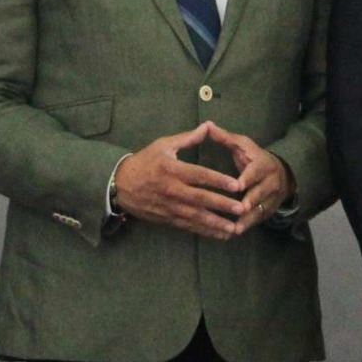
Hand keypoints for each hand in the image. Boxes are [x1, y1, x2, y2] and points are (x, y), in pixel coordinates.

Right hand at [113, 122, 249, 240]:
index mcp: (172, 169)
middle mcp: (172, 189)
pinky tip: (219, 235)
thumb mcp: (163, 145)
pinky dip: (205, 231)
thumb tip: (207, 127)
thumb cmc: (144, 161)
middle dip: (222, 205)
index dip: (219, 180)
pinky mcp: (168, 218)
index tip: (237, 185)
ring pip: (196, 217)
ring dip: (216, 223)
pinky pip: (189, 226)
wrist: (120, 185)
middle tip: (241, 209)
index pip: (199, 175)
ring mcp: (170, 206)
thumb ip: (187, 138)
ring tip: (234, 228)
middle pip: (201, 199)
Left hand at [204, 125, 291, 231]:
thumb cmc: (253, 157)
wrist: (281, 173)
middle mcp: (270, 182)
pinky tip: (235, 233)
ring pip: (260, 209)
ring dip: (248, 219)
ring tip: (235, 228)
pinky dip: (248, 226)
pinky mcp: (269, 210)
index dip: (247, 178)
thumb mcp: (242, 145)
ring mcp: (272, 198)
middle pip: (260, 193)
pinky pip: (259, 219)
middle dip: (250, 201)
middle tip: (239, 209)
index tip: (237, 185)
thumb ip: (225, 138)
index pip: (255, 171)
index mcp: (262, 164)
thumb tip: (207, 125)